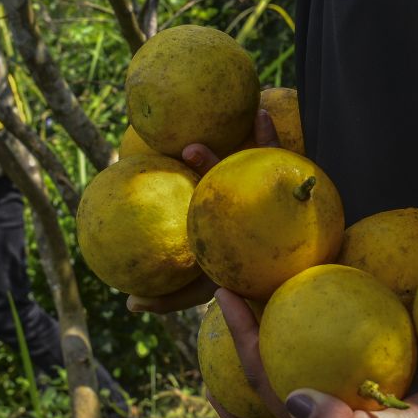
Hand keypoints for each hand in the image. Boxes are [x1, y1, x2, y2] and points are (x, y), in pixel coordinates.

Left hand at [125, 109, 279, 313]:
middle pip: (219, 173)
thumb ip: (169, 298)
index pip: (191, 194)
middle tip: (189, 148)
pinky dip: (271, 134)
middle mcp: (232, 195)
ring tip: (247, 117)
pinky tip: (262, 114)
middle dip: (205, 159)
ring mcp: (259, 187)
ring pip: (251, 160)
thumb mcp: (200, 291)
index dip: (173, 181)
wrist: (283, 285)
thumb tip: (128, 304)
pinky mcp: (289, 185)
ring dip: (247, 138)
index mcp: (208, 212)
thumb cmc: (236, 285)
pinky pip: (282, 159)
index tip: (150, 167)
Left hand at [210, 288, 417, 417]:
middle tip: (226, 287)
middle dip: (240, 340)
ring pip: (306, 345)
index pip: (266, 394)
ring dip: (281, 316)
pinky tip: (331, 261)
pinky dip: (336, 296)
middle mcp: (333, 403)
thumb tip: (294, 400)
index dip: (237, 356)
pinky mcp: (388, 351)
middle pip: (272, 373)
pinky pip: (352, 319)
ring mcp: (358, 378)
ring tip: (263, 273)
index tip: (223, 304)